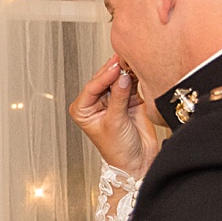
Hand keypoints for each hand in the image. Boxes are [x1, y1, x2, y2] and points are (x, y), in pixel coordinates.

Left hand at [70, 56, 160, 178]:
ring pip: (118, 78)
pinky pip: (131, 82)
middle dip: (115, 70)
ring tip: (133, 62)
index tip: (115, 68)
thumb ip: (118, 97)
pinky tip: (138, 69)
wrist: (137, 161)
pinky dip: (135, 76)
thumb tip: (121, 77)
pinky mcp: (129, 99)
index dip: (104, 76)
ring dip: (125, 70)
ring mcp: (112, 99)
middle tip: (124, 59)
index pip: (92, 86)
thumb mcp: (115, 122)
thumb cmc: (117, 151)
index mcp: (83, 109)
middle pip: (104, 79)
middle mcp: (96, 102)